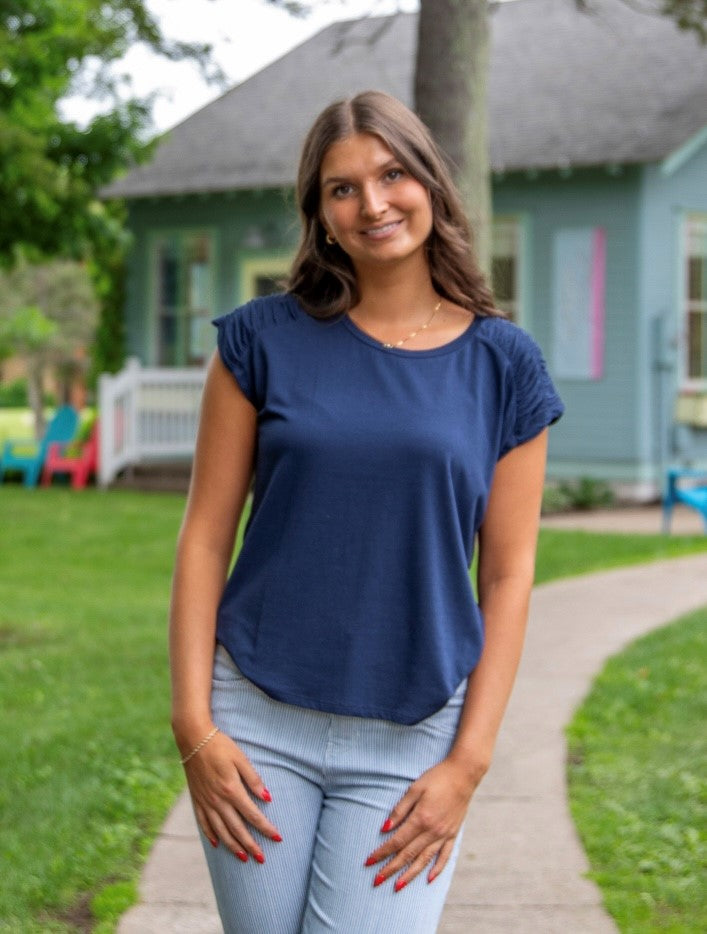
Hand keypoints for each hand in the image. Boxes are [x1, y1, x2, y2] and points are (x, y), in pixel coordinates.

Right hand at [182, 729, 282, 862]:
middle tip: (262, 859)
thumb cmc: (221, 746)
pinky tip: (218, 844)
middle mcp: (218, 801)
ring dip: (233, 846)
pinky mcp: (197, 801)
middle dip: (251, 845)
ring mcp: (206, 803)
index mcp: (232, 790)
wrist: (194, 740)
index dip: (266, 828)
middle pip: (237, 829)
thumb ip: (254, 779)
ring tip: (243, 858)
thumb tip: (267, 798)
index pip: (253, 815)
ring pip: (221, 831)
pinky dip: (211, 836)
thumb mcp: (240, 758)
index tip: (277, 838)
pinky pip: (204, 824)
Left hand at [363, 756, 485, 890]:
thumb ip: (400, 810)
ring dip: (410, 875)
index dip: (382, 853)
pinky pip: (445, 856)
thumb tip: (384, 828)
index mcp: (421, 819)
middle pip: (408, 855)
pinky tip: (429, 879)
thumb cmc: (436, 778)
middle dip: (391, 869)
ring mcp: (444, 834)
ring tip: (397, 887)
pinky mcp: (454, 834)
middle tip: (376, 881)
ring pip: (424, 860)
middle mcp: (433, 831)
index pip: (396, 841)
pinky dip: (437, 869)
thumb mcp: (415, 788)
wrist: (464, 774)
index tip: (369, 862)